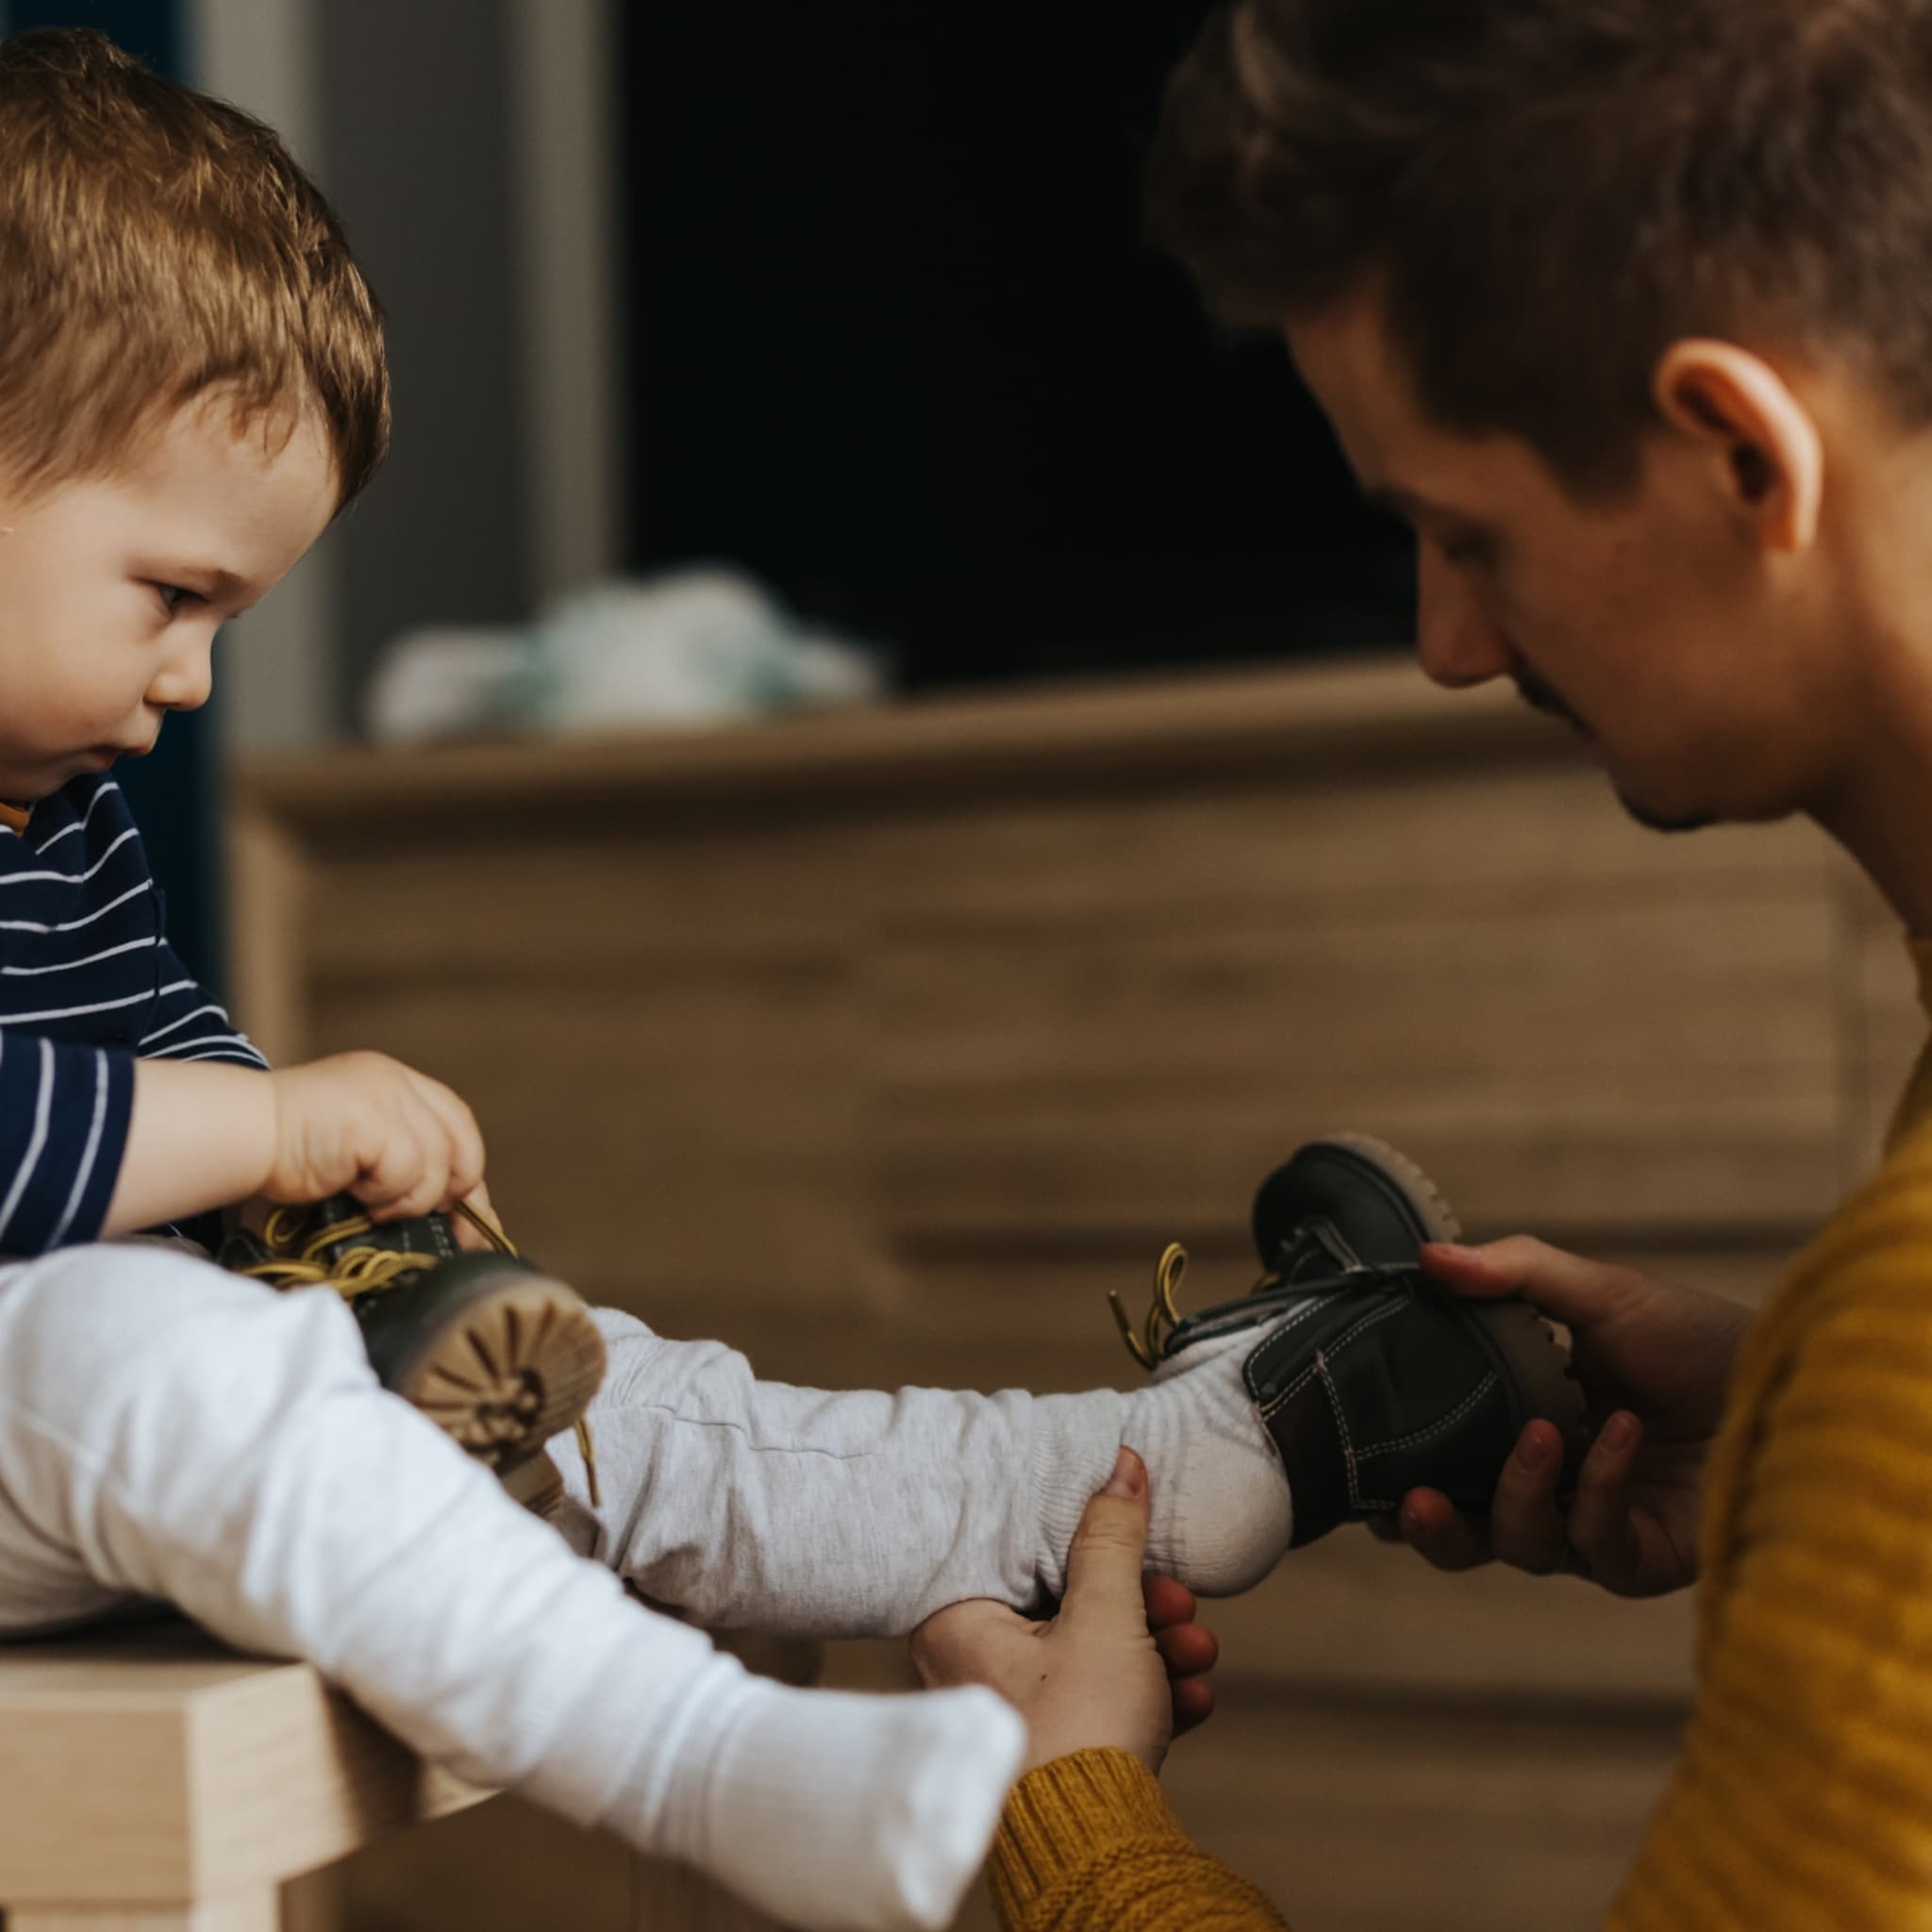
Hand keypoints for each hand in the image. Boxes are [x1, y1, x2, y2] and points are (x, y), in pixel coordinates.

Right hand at [263, 1051, 486, 1222]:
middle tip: (431, 1220)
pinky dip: (390, 1195)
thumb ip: (404, 1168)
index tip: (465, 1215)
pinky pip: (408, 1171)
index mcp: (395, 1082)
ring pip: (437, 1162)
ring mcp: (387, 1097)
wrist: (240, 1134)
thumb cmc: (289, 1154)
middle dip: (456, 1189)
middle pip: (461, 1140)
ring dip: (413, 1199)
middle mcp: (396, 1082)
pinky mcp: (374, 1120)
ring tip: (375, 1206)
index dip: (467, 1169)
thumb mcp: (359, 1152)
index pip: (456, 1123)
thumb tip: (461, 1224)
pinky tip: (359, 1196)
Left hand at [911, 1449, 1217, 1774]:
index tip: (1135, 1537)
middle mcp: (972, 1669)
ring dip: (1155, 1651)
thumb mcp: (1105, 1617)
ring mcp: (1011, 1716)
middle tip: (1179, 1606)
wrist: (1096, 1853)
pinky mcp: (1050, 1754)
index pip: (1022, 1553)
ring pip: (1091, 1656)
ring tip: (1198, 1656)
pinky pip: (1099, 1706)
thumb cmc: (1078, 1734)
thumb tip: (1121, 1466)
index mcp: (958, 1625)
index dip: (1088, 1542)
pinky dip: (1147, 1697)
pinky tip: (1191, 1699)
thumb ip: (1112, 1538)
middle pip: (1065, 1606)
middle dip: (1140, 1607)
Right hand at [1377, 1238, 1752, 1595]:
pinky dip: (1597, 1489)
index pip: (1442, 1465)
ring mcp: (1594, 1527)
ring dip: (1517, 1494)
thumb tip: (1428, 1257)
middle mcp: (1551, 1486)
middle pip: (1467, 1534)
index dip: (1397, 1476)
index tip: (1360, 1463)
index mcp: (1522, 1425)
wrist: (1792, 1379)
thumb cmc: (1696, 1336)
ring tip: (1543, 1432)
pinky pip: (1594, 1545)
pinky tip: (1621, 1434)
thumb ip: (1513, 1273)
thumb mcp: (1599, 1290)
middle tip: (1411, 1501)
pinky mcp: (1644, 1560)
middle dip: (1430, 1529)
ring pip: (1521, 1547)